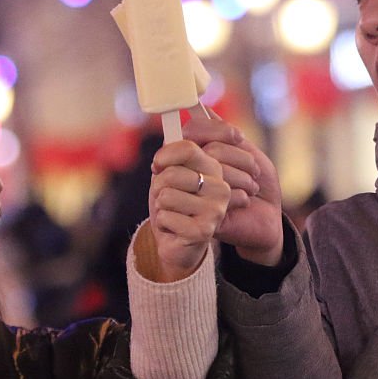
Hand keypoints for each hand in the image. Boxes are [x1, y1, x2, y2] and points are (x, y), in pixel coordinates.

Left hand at [146, 140, 229, 280]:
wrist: (178, 245)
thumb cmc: (173, 206)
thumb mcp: (170, 176)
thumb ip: (172, 155)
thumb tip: (171, 134)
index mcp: (213, 169)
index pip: (188, 147)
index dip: (165, 155)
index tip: (157, 165)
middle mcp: (220, 187)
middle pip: (172, 173)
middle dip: (159, 187)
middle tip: (167, 198)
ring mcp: (215, 209)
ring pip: (166, 196)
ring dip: (161, 207)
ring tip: (173, 214)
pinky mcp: (204, 230)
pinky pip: (165, 217)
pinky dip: (163, 224)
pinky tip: (175, 229)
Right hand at [183, 109, 283, 265]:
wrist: (266, 217)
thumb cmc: (254, 181)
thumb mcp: (243, 151)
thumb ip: (221, 132)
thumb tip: (201, 108)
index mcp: (190, 153)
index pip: (191, 130)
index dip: (217, 130)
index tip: (239, 137)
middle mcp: (185, 172)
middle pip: (208, 150)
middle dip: (239, 157)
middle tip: (254, 171)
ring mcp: (190, 195)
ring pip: (214, 173)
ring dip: (244, 178)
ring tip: (252, 188)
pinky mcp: (199, 217)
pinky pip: (218, 197)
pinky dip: (240, 197)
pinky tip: (244, 203)